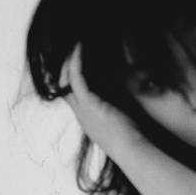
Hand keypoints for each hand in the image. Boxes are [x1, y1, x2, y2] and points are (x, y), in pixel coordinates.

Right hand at [59, 42, 144, 158]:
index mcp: (89, 121)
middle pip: (64, 89)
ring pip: (66, 81)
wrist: (131, 149)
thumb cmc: (132, 138)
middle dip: (64, 70)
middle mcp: (82, 116)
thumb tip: (128, 91)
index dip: (71, 82)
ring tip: (73, 45)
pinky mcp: (88, 104)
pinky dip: (76, 61)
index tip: (77, 65)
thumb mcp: (122, 120)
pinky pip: (76, 78)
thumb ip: (119, 107)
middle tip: (70, 51)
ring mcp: (83, 110)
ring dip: (68, 62)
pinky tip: (78, 46)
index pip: (73, 98)